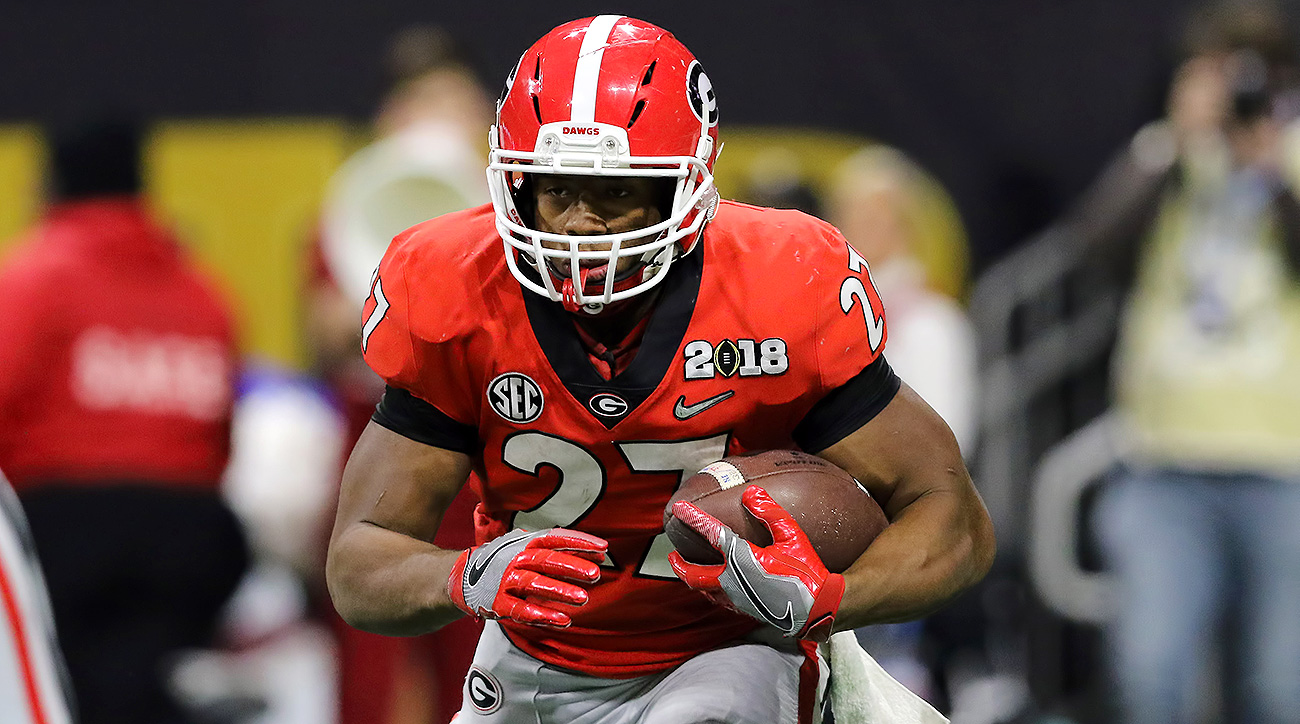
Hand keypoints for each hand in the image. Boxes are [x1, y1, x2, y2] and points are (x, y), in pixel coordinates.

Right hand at [448, 527, 607, 627]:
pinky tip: (562, 620)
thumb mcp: (528, 548)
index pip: (555, 538)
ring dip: (559, 591)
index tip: (603, 548)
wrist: (461, 577)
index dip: (579, 541)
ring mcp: (505, 581)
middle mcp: (515, 559)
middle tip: (595, 575)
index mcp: (525, 543)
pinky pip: (520, 609)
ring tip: (583, 599)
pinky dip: (541, 615)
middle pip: (546, 560)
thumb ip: (559, 551)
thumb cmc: (506, 562)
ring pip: (534, 584)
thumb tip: (598, 555)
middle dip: (572, 566)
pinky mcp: (497, 603)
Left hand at [668, 486, 844, 641]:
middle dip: (679, 563)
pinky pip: (717, 598)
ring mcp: (736, 598)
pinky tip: (715, 584)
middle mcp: (733, 580)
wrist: (817, 609)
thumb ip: (770, 513)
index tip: (679, 508)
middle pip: (693, 573)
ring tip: (688, 567)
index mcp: (743, 559)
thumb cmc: (807, 570)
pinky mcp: (743, 609)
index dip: (693, 519)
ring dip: (691, 577)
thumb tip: (751, 492)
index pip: (711, 534)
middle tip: (672, 554)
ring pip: (703, 589)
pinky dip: (709, 588)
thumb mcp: (792, 536)